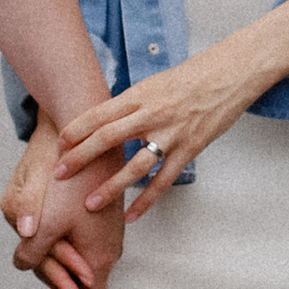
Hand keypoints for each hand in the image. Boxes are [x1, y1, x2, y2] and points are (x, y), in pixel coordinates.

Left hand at [4, 125, 123, 288]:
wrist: (92, 143)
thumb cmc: (72, 183)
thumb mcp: (44, 222)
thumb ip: (31, 253)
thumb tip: (22, 265)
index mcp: (98, 258)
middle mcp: (109, 251)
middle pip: (79, 284)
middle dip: (53, 274)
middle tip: (33, 251)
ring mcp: (107, 235)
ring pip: (78, 260)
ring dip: (56, 254)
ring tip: (40, 231)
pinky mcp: (102, 220)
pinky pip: (82, 241)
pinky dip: (63, 239)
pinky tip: (49, 219)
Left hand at [57, 36, 262, 217]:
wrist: (229, 74)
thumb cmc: (190, 77)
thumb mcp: (154, 84)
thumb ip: (131, 104)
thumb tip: (104, 123)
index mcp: (139, 94)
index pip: (99, 114)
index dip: (76, 131)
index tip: (58, 146)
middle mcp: (152, 113)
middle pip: (108, 138)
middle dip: (80, 158)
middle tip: (60, 175)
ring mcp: (172, 133)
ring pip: (135, 165)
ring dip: (110, 187)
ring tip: (90, 204)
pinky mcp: (190, 149)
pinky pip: (163, 179)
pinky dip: (146, 199)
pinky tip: (132, 215)